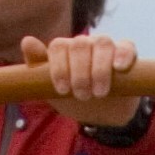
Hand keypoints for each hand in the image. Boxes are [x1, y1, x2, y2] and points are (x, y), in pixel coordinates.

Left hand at [24, 30, 143, 134]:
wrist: (103, 114)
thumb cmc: (75, 98)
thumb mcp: (52, 89)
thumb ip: (37, 66)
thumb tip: (27, 41)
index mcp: (65, 50)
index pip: (58, 46)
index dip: (59, 67)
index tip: (63, 90)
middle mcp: (84, 44)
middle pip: (79, 45)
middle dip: (79, 73)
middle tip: (82, 95)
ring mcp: (106, 47)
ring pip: (102, 43)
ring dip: (99, 69)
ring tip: (99, 92)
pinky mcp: (126, 54)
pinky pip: (126, 46)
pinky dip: (123, 55)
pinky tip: (118, 68)